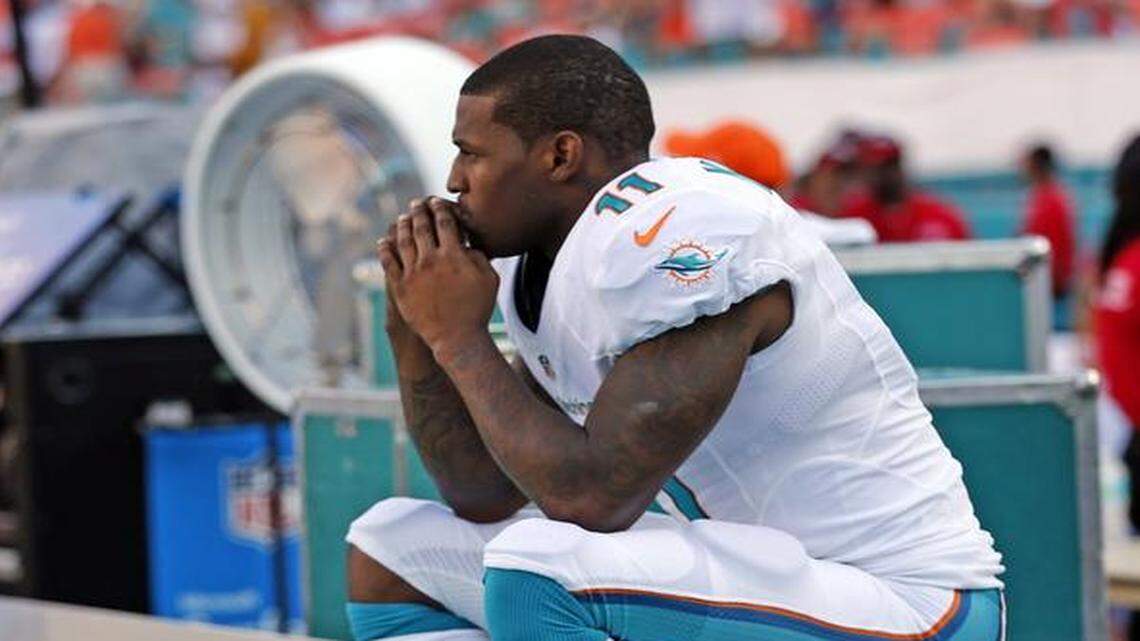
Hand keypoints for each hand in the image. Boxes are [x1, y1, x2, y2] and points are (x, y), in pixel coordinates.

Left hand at [377, 197, 498, 357]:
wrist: (457, 338)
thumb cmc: (477, 310)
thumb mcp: (490, 279)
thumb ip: (479, 256)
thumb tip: (467, 243)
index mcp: (454, 255)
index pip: (445, 222)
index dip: (440, 208)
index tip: (437, 202)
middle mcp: (431, 260)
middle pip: (421, 226)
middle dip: (419, 210)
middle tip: (417, 203)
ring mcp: (413, 273)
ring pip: (403, 240)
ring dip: (402, 225)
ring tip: (402, 218)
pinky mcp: (400, 287)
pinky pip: (388, 262)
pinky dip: (385, 248)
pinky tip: (384, 241)